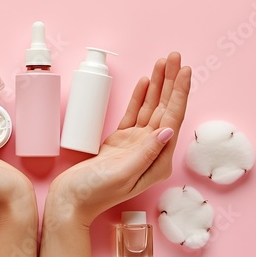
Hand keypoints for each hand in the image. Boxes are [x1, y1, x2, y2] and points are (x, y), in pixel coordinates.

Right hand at [40, 52, 190, 256]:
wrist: (70, 199)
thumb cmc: (94, 192)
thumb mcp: (123, 174)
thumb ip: (145, 152)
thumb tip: (167, 130)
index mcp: (157, 161)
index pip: (173, 119)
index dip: (180, 93)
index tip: (185, 71)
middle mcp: (150, 151)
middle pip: (165, 109)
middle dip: (171, 82)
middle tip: (175, 57)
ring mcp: (135, 144)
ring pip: (150, 109)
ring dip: (158, 86)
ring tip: (163, 63)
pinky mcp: (120, 141)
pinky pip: (134, 114)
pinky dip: (140, 98)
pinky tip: (146, 82)